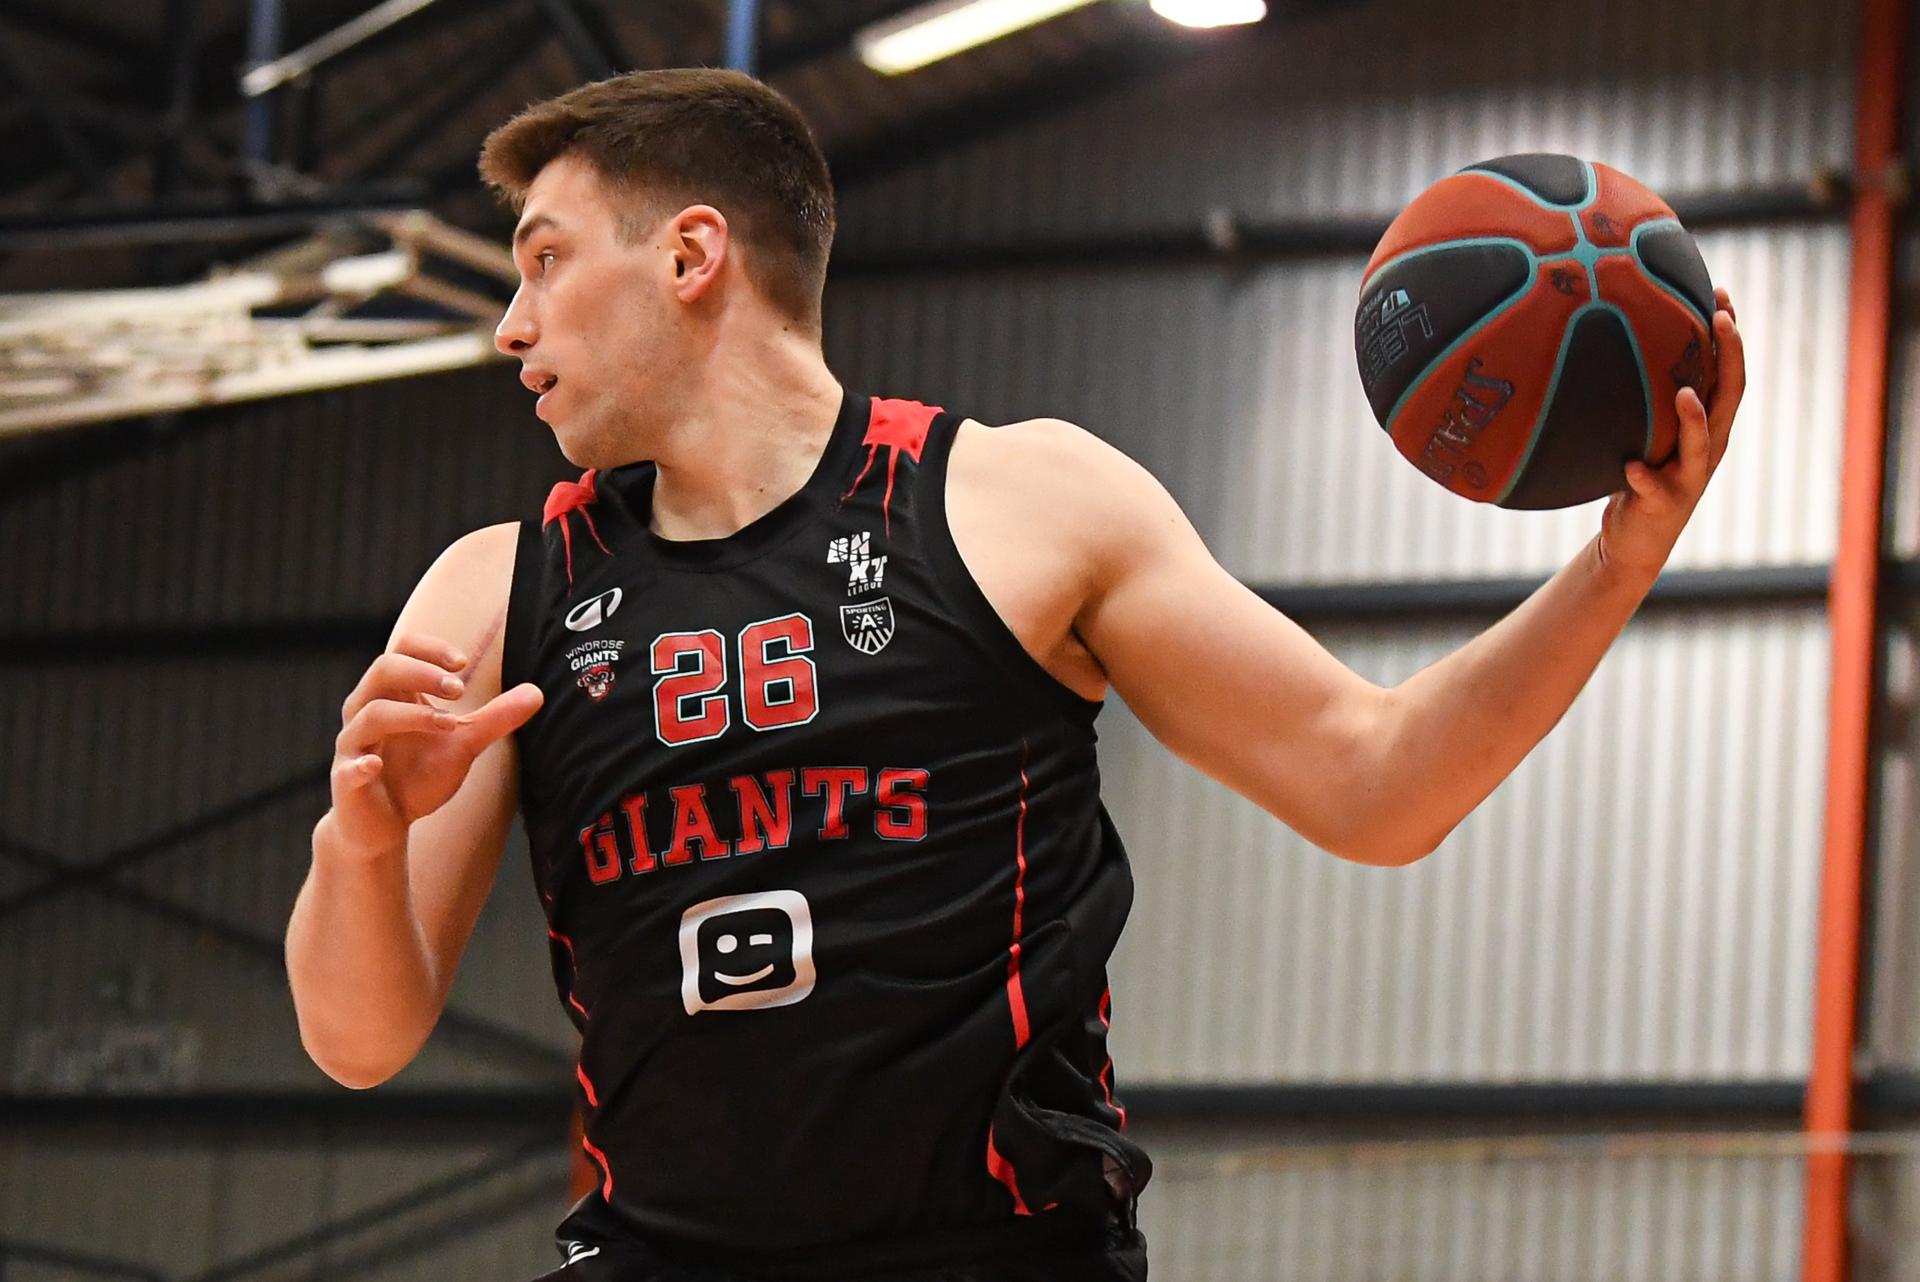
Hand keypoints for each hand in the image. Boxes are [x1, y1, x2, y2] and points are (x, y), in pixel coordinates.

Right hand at [327, 633, 543, 857]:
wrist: (384, 825)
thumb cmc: (418, 775)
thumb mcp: (463, 744)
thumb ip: (495, 718)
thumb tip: (538, 693)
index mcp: (393, 694)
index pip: (402, 650)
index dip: (429, 649)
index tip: (462, 662)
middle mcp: (367, 711)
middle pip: (383, 669)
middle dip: (422, 673)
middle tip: (458, 690)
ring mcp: (354, 744)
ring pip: (370, 713)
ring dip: (411, 715)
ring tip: (450, 725)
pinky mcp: (346, 780)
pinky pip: (348, 767)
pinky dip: (361, 764)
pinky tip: (377, 764)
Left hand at [1596, 287, 1746, 581]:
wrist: (1634, 539)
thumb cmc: (1639, 474)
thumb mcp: (1647, 431)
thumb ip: (1645, 395)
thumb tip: (1615, 336)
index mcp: (1708, 426)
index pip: (1727, 373)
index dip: (1730, 335)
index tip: (1722, 293)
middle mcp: (1708, 448)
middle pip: (1729, 398)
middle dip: (1729, 357)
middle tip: (1720, 318)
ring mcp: (1689, 478)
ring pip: (1701, 445)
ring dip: (1695, 419)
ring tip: (1684, 393)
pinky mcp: (1663, 505)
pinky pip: (1654, 489)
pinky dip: (1644, 477)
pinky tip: (1631, 466)